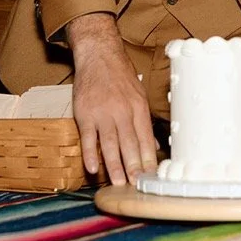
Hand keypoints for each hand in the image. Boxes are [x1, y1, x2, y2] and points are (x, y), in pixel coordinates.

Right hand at [67, 13, 158, 185]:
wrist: (99, 55)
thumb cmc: (120, 76)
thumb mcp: (139, 95)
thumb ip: (144, 121)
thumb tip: (155, 146)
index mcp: (139, 107)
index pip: (146, 138)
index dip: (149, 158)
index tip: (151, 176)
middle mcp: (123, 111)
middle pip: (130, 144)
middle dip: (134, 167)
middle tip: (137, 185)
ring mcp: (103, 113)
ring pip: (110, 144)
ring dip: (114, 166)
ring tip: (119, 183)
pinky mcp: (85, 113)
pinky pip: (89, 137)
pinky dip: (90, 153)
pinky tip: (92, 168)